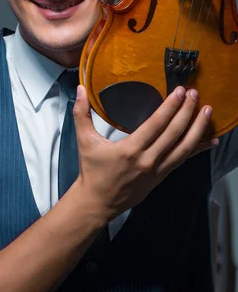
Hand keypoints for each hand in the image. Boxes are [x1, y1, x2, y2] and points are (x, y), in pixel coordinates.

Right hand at [73, 85, 217, 221]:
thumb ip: (82, 114)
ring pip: (184, 148)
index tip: (180, 91)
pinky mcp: (161, 177)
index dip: (170, 107)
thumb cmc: (91, 170)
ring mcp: (157, 170)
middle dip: (187, 112)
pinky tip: (211, 141)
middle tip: (195, 94)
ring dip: (198, 129)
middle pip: (174, 133)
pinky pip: (183, 160)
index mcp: (130, 150)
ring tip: (208, 112)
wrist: (97, 203)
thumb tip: (79, 89)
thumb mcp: (84, 141)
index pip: (156, 124)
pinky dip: (198, 149)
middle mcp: (147, 160)